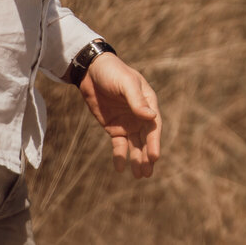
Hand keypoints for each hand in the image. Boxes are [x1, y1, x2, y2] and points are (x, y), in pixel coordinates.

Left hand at [79, 52, 161, 178]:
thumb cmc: (113, 72)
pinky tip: (120, 168)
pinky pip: (119, 145)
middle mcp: (140, 115)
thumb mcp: (126, 83)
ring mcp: (127, 122)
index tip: (154, 157)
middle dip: (147, 156)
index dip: (154, 142)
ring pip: (135, 145)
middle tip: (147, 173)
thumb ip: (137, 100)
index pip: (153, 126)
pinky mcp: (114, 127)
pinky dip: (120, 156)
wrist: (91, 71)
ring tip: (140, 175)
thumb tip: (152, 117)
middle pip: (146, 139)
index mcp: (148, 102)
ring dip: (137, 159)